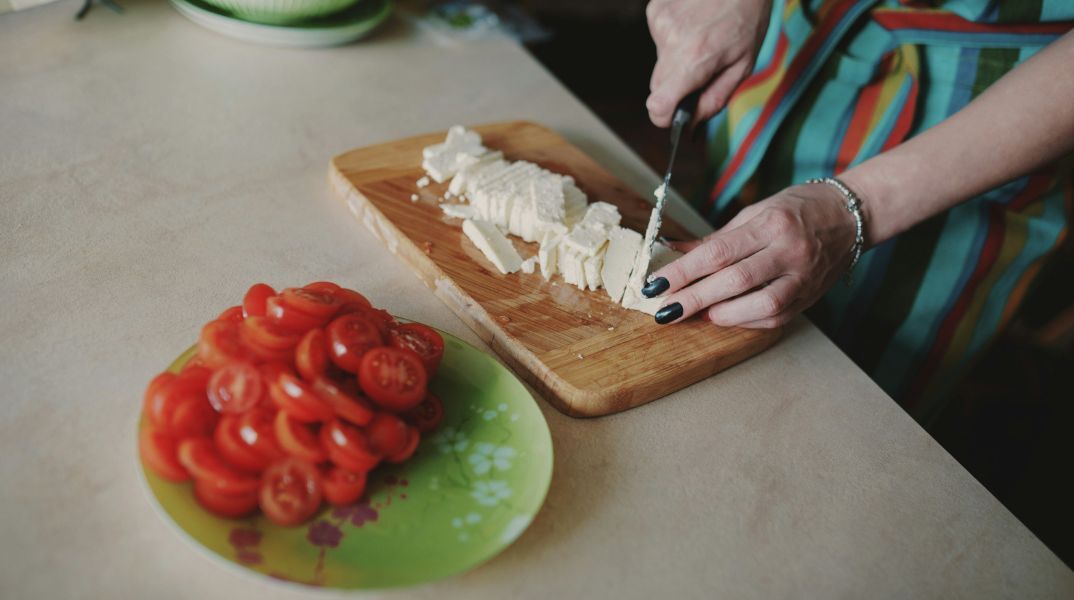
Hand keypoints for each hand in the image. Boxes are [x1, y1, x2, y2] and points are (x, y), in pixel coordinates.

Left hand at [643, 184, 855, 327]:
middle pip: (734, 282)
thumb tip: (674, 252)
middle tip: (664, 309)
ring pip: (759, 307)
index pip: (718, 252)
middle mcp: (789, 252)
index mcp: (771, 224)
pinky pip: (774, 319)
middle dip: (693, 298)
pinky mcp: (810, 298)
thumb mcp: (755, 211)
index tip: (656, 284)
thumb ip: (715, 238)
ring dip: (720, 315)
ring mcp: (804, 278)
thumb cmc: (799, 208)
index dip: (682, 272)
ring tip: (695, 313)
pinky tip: (723, 316)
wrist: (853, 215)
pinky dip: (744, 321)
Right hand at [646, 0, 771, 126]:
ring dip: (677, 60)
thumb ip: (714, 101)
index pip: (658, 106)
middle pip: (657, 87)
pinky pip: (659, 41)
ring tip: (701, 38)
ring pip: (660, 63)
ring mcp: (659, 24)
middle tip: (701, 71)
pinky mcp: (654, 11)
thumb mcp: (742, 66)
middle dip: (676, 88)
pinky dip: (674, 39)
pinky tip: (692, 25)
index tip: (675, 115)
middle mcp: (671, 41)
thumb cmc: (746, 18)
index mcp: (695, 59)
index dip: (665, 117)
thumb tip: (690, 125)